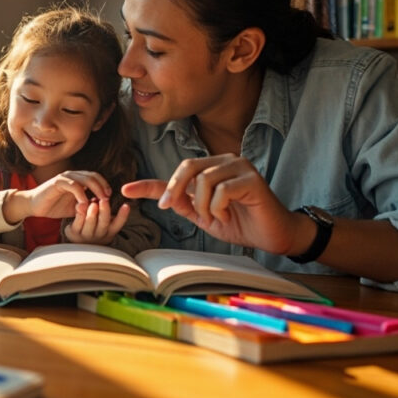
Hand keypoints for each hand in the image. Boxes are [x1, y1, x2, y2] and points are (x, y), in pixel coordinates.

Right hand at [3, 170, 111, 222]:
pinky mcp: (57, 182)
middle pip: (93, 176)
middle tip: (108, 198)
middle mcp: (71, 175)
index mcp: (77, 179)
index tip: (109, 197)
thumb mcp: (75, 207)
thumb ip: (87, 206)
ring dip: (95, 189)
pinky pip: (73, 186)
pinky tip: (84, 204)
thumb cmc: (54, 206)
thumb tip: (103, 209)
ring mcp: (64, 177)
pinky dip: (81, 195)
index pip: (95, 177)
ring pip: (85, 179)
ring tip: (100, 201)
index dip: (104, 185)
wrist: (34, 206)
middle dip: (102, 186)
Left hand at [65, 198, 130, 244]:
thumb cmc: (93, 227)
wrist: (78, 242)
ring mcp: (87, 234)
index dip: (123, 215)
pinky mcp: (75, 232)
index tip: (126, 206)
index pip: (118, 223)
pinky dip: (79, 214)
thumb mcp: (103, 222)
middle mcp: (99, 234)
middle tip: (104, 200)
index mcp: (109, 230)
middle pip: (104, 223)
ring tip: (93, 204)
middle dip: (104, 211)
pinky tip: (80, 205)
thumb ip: (106, 211)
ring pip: (90, 223)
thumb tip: (107, 195)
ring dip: (92, 213)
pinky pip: (77, 223)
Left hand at [120, 154, 301, 254]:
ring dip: (203, 205)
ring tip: (214, 217)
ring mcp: (240, 166)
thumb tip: (162, 197)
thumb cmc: (240, 223)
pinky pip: (221, 189)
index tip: (125, 190)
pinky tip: (227, 214)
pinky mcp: (251, 178)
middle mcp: (225, 161)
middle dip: (174, 189)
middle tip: (171, 208)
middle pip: (187, 167)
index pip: (178, 171)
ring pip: (203, 179)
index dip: (150, 183)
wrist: (272, 235)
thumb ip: (185, 204)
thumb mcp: (204, 215)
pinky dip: (218, 207)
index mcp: (213, 168)